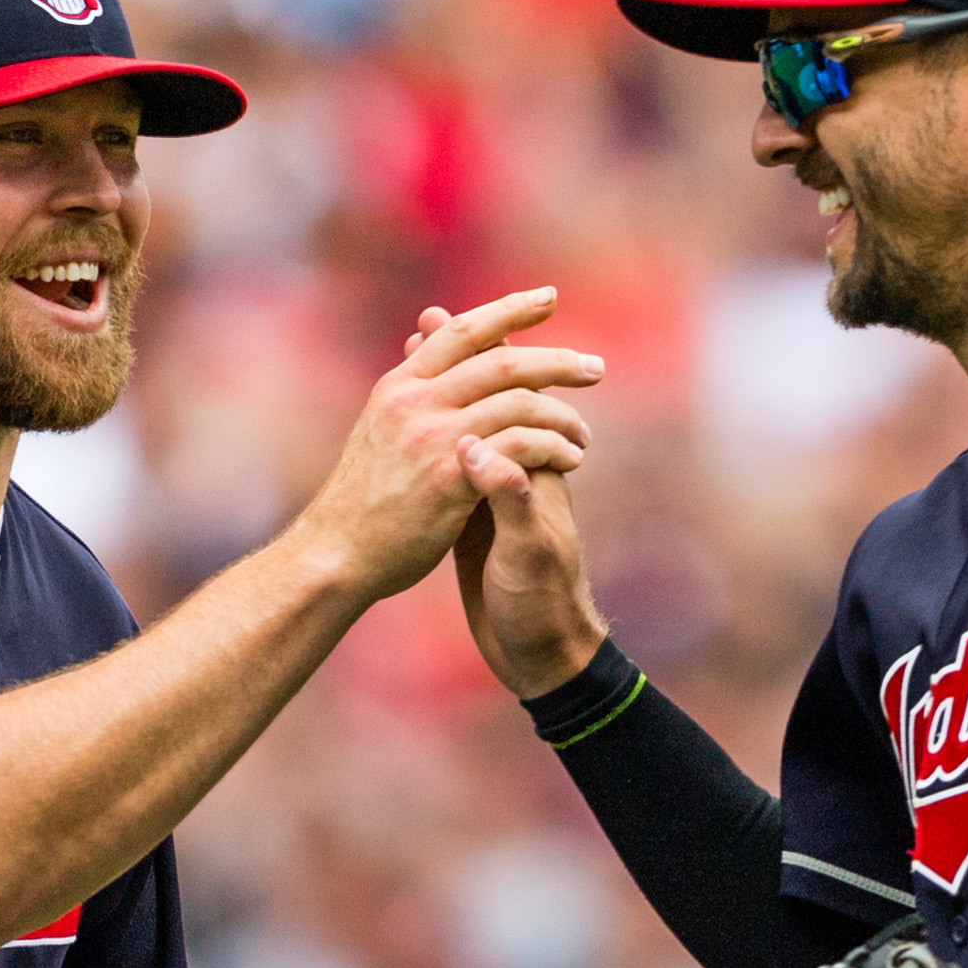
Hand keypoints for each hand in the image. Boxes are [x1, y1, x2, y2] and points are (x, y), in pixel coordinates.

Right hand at [287, 287, 599, 602]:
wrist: (337, 554)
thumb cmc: (365, 499)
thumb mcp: (382, 429)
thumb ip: (414, 392)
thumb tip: (427, 343)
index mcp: (399, 386)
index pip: (461, 330)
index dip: (509, 310)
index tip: (549, 298)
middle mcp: (414, 402)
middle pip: (501, 362)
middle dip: (557, 361)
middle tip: (596, 369)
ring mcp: (432, 438)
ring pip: (518, 403)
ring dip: (562, 416)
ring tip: (583, 436)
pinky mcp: (450, 478)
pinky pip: (519, 447)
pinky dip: (552, 449)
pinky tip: (570, 461)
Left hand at [440, 322, 608, 693]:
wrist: (544, 642)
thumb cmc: (512, 579)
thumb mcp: (482, 519)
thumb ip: (469, 471)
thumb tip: (446, 425)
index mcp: (516, 467)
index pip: (495, 400)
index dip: (465, 363)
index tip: (424, 325)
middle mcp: (531, 477)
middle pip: (513, 403)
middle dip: (478, 364)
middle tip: (433, 325)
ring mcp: (536, 511)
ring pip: (524, 441)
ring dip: (492, 406)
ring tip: (449, 366)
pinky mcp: (536, 545)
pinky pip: (521, 499)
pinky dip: (500, 475)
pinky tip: (471, 455)